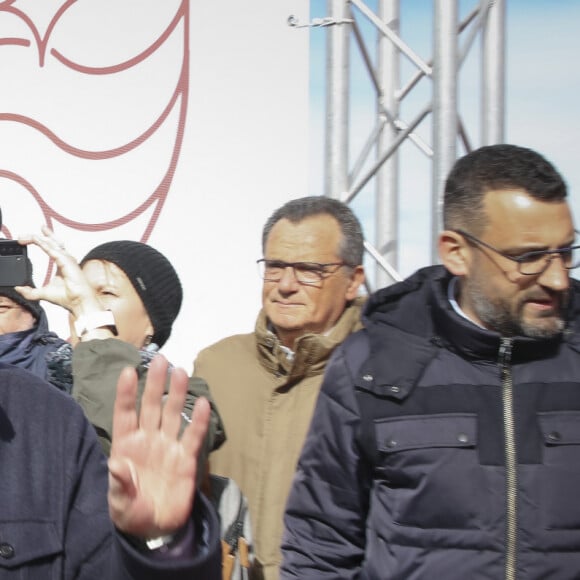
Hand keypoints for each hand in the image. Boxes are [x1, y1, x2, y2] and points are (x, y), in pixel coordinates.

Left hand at [16, 225, 100, 315]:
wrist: (78, 302)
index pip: (52, 247)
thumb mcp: (43, 293)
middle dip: (37, 237)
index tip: (32, 236)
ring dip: (37, 239)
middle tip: (22, 236)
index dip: (43, 240)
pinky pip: (52, 250)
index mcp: (62, 264)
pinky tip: (35, 239)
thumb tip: (19, 289)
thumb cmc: (68, 297)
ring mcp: (67, 259)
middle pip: (51, 242)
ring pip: (51, 244)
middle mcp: (66, 259)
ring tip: (24, 237)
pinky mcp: (67, 261)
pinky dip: (43, 244)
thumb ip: (31, 291)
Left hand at [108, 354, 209, 538]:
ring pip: (172, 414)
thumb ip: (119, 484)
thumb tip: (115, 465)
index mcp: (126, 446)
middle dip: (155, 383)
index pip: (125, 414)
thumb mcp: (120, 504)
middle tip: (161, 360)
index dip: (126, 393)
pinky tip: (203, 403)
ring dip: (177, 394)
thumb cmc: (131, 512)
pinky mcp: (186, 458)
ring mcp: (168, 447)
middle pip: (152, 406)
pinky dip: (198, 421)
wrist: (157, 527)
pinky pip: (193, 436)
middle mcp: (148, 440)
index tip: (129, 370)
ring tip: (181, 372)